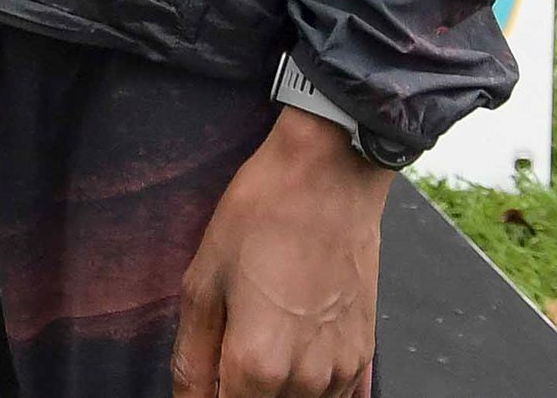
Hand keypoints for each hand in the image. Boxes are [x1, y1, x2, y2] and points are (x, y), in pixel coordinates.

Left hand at [170, 108, 385, 396]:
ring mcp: (341, 372)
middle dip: (236, 391)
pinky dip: (309, 390)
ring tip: (257, 345)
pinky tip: (292, 355)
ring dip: (274, 392)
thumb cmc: (260, 219)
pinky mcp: (364, 357)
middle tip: (225, 356)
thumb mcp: (202, 283)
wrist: (328, 180)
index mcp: (257, 365)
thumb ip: (192, 358)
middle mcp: (306, 380)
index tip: (203, 379)